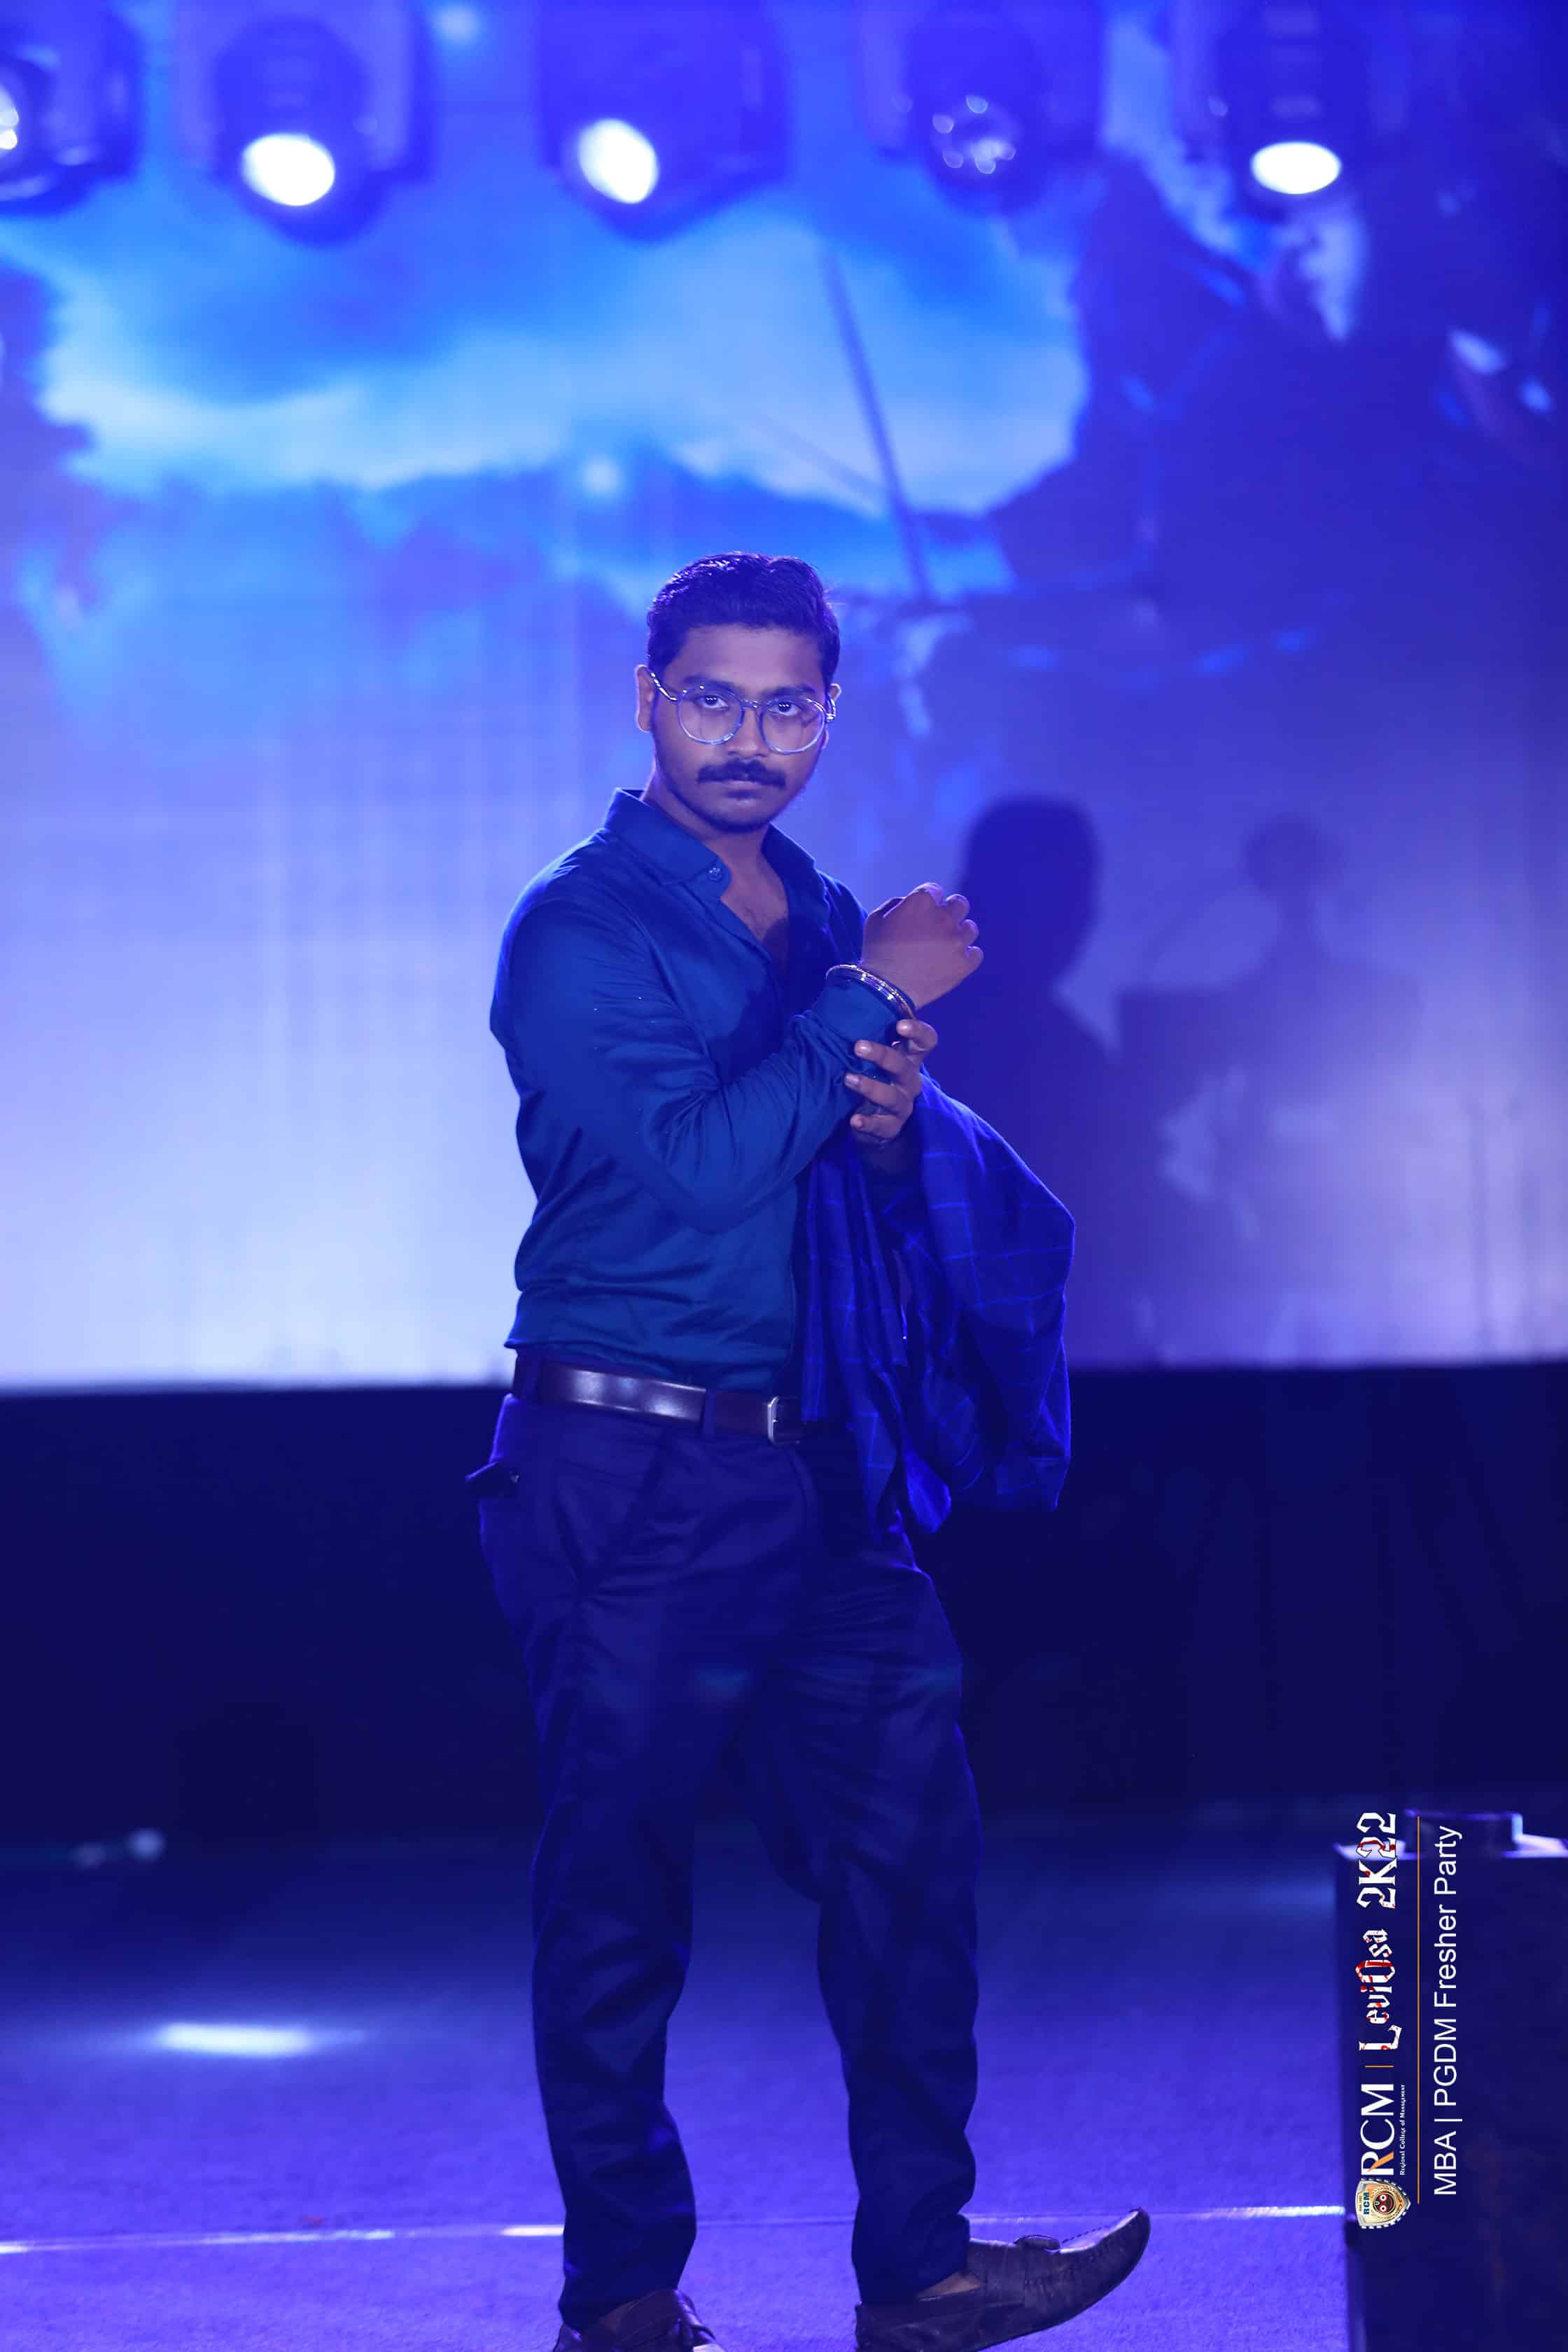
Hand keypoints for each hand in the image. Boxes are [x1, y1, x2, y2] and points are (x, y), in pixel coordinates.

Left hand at [843, 1017, 937, 1141]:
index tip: (900, 1025)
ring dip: (871, 1087)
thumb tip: (837, 1010)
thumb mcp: (871, 1059)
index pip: (925, 1041)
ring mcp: (902, 1105)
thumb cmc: (870, 1078)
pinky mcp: (891, 1127)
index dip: (918, 1032)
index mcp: (908, 1059)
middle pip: (904, 1066)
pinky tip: (855, 1120)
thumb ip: (864, 1038)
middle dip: (883, 1055)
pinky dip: (868, 1123)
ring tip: (848, 1079)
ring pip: (893, 1096)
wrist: (873, 1123)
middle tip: (858, 1047)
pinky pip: (882, 1126)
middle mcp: (909, 1080)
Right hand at [860, 883, 980, 1009]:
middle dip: (950, 911)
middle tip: (939, 926)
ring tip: (945, 946)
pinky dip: (967, 956)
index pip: (935, 890)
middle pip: (960, 903)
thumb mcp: (877, 918)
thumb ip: (897, 903)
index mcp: (922, 902)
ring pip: (970, 928)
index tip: (922, 912)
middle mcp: (943, 918)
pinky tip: (953, 960)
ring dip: (959, 934)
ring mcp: (956, 941)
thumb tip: (911, 902)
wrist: (884, 989)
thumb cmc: (876, 952)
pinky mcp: (963, 964)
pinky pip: (976, 954)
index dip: (928, 900)